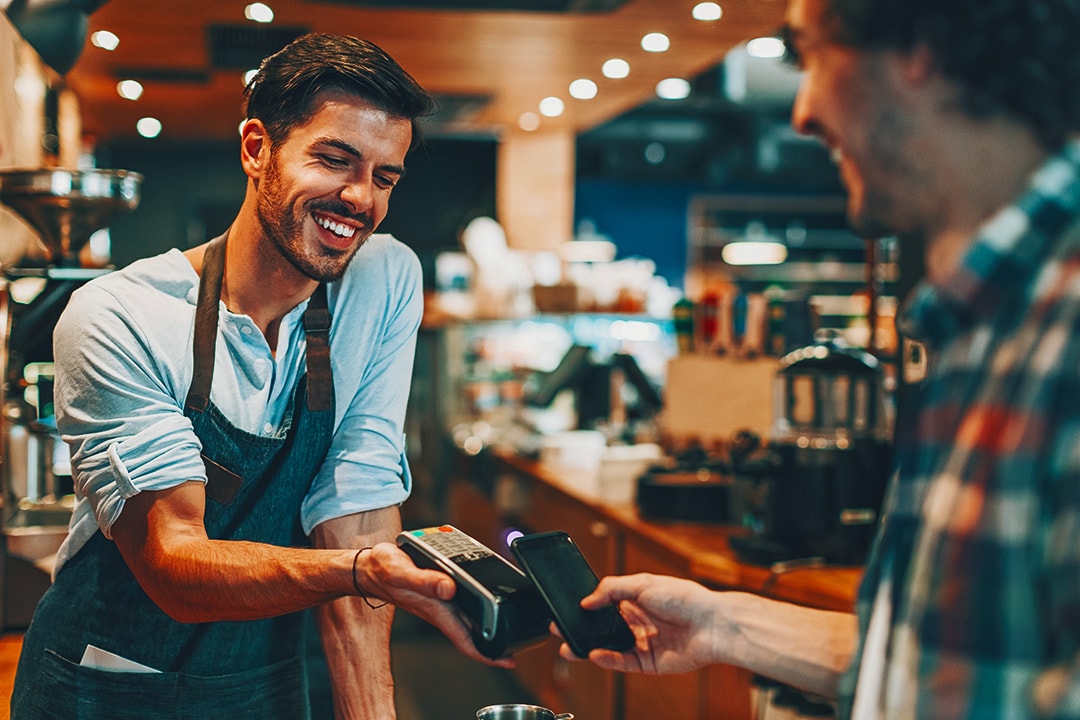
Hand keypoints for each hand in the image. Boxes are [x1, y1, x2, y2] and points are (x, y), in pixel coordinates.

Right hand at [354, 543, 514, 667]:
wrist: (369, 567)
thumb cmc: (382, 570)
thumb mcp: (402, 572)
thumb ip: (425, 581)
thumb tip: (450, 588)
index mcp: (437, 610)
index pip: (466, 641)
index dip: (488, 654)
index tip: (509, 660)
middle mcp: (442, 609)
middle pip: (473, 633)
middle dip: (496, 641)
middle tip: (521, 641)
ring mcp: (441, 602)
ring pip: (470, 618)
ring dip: (489, 621)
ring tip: (510, 620)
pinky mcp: (439, 591)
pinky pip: (463, 601)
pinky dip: (478, 601)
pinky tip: (486, 593)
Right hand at [558, 573, 721, 674]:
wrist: (712, 625)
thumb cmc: (685, 598)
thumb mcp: (644, 583)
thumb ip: (611, 589)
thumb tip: (587, 600)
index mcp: (633, 599)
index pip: (602, 603)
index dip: (586, 606)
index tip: (566, 607)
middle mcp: (635, 621)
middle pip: (600, 627)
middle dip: (579, 628)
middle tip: (559, 627)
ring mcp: (639, 642)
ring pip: (606, 647)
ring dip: (587, 646)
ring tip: (568, 647)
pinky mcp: (646, 662)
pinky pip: (620, 662)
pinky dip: (606, 659)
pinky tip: (594, 654)